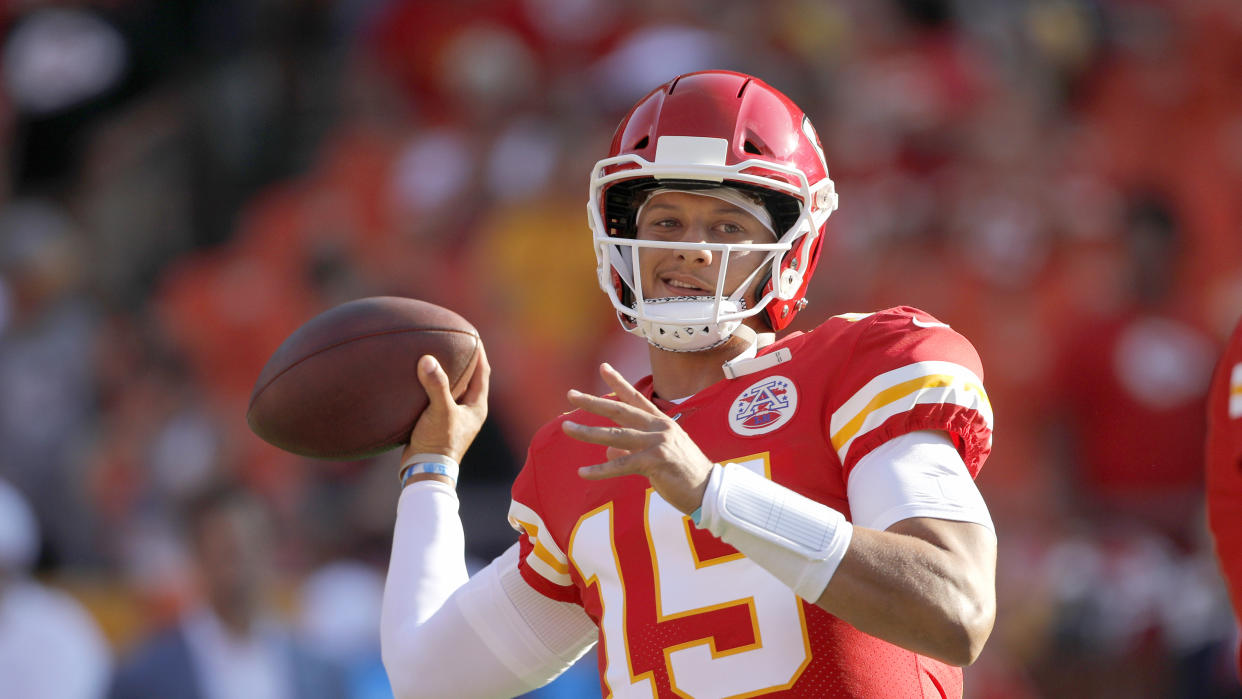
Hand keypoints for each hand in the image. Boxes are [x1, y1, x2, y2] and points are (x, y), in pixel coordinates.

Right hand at [402, 344, 490, 469]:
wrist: (424, 471)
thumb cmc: (438, 443)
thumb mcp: (439, 411)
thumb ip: (436, 385)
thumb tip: (428, 360)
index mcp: (476, 407)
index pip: (483, 373)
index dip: (479, 353)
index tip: (473, 335)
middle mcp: (468, 412)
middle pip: (469, 379)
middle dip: (463, 360)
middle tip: (453, 341)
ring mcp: (453, 419)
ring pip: (452, 389)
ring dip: (446, 374)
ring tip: (435, 355)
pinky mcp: (437, 424)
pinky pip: (436, 398)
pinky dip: (430, 387)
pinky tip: (416, 379)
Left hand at [562, 363, 713, 513]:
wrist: (708, 490)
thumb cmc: (683, 472)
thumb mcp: (658, 454)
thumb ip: (631, 449)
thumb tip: (607, 450)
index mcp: (661, 422)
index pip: (635, 397)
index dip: (618, 382)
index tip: (603, 367)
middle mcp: (659, 427)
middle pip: (620, 410)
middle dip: (593, 402)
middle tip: (571, 394)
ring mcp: (658, 442)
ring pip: (615, 435)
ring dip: (588, 432)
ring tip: (566, 428)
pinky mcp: (655, 462)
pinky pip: (621, 464)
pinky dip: (600, 469)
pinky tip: (583, 472)